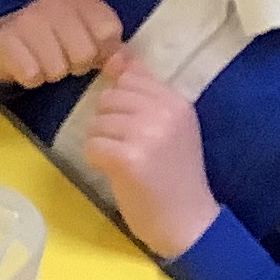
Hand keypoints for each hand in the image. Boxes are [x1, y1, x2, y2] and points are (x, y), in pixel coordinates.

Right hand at [0, 0, 122, 89]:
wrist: (1, 38)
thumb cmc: (51, 39)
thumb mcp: (83, 34)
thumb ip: (109, 46)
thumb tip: (122, 65)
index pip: (108, 31)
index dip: (103, 51)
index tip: (91, 53)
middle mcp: (54, 4)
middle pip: (84, 54)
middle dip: (76, 66)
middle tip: (64, 59)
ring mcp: (28, 20)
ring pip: (57, 69)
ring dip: (52, 74)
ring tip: (43, 63)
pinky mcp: (6, 41)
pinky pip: (32, 76)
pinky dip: (31, 79)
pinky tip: (27, 67)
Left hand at [82, 53, 219, 259]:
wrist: (187, 221)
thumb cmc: (173, 176)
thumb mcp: (168, 128)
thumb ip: (144, 94)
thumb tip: (117, 57)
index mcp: (177, 102)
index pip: (132, 78)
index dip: (120, 102)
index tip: (129, 126)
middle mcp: (165, 113)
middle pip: (110, 98)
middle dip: (107, 123)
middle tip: (124, 147)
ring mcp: (148, 135)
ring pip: (98, 122)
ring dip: (100, 142)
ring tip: (120, 161)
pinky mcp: (130, 159)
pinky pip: (92, 145)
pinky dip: (95, 159)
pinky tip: (113, 171)